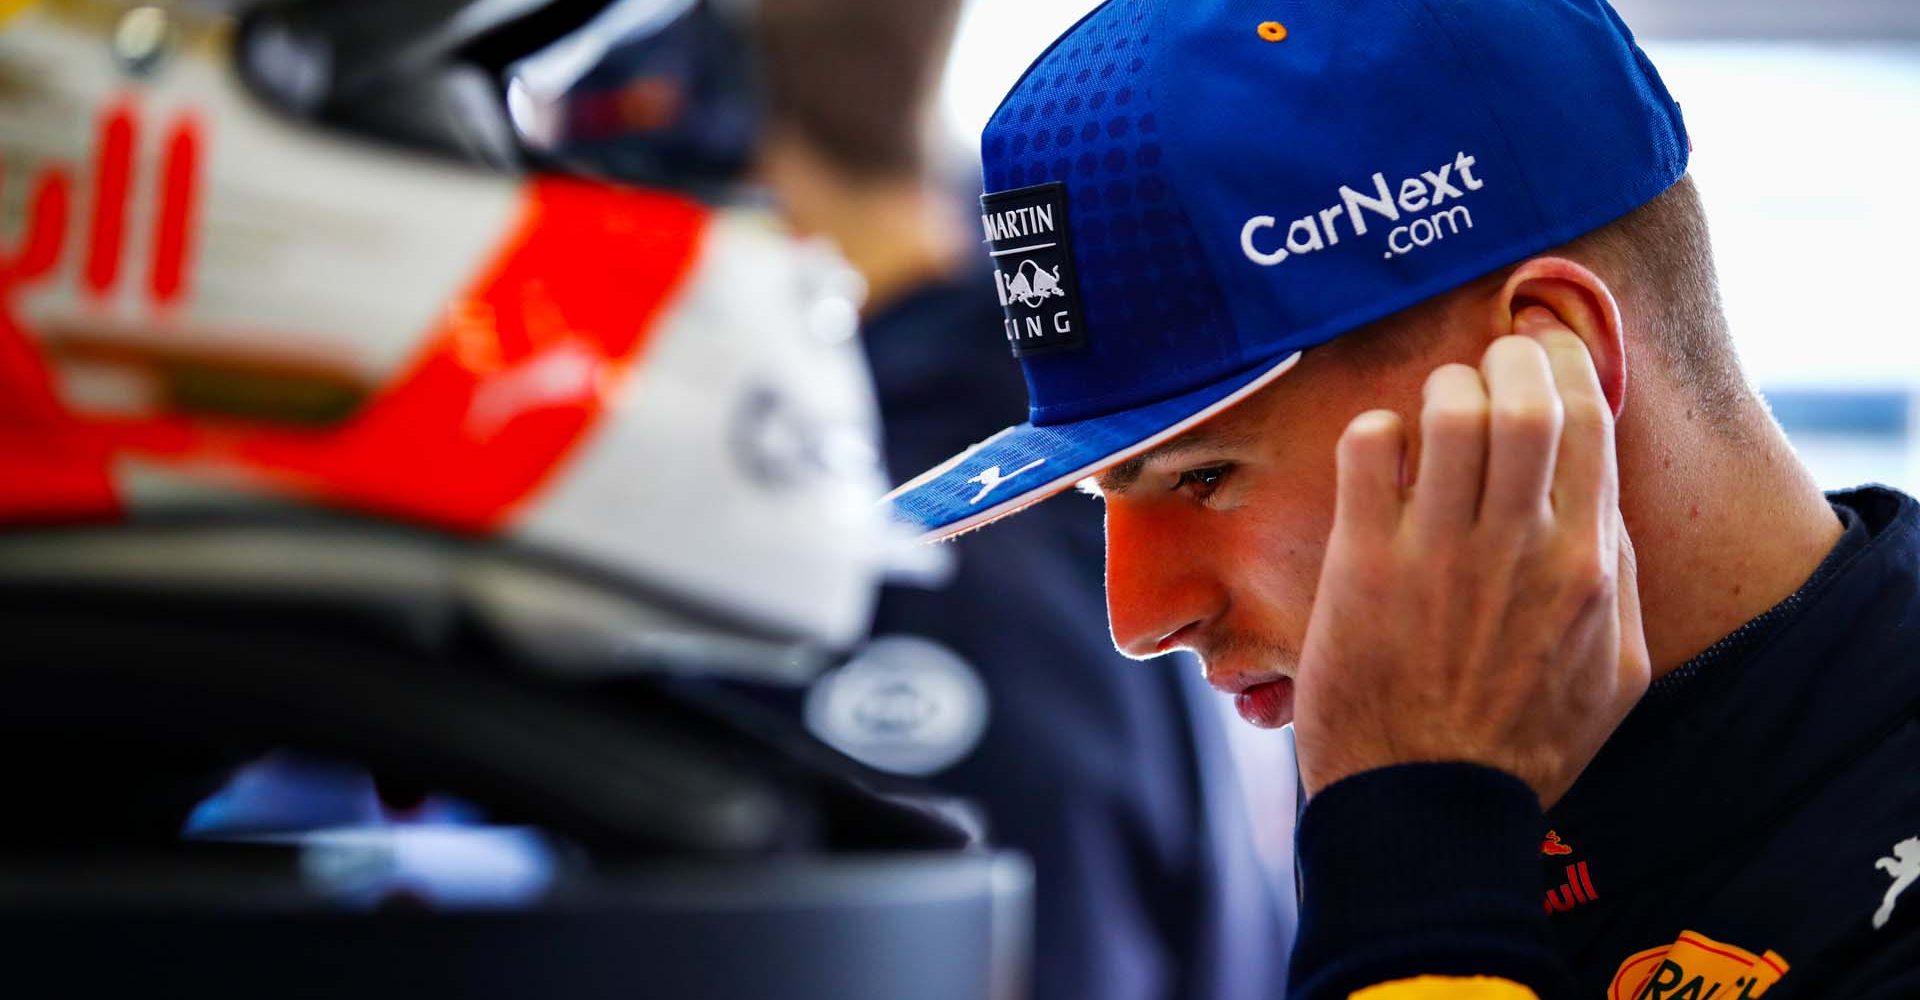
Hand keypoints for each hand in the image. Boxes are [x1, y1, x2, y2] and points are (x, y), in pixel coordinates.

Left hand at [1292, 310, 1650, 807]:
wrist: (1429, 810)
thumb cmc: (1523, 747)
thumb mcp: (1617, 672)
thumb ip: (1617, 578)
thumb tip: (1601, 499)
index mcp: (1587, 565)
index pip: (1589, 421)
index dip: (1566, 361)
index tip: (1543, 342)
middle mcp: (1519, 546)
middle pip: (1525, 397)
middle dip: (1506, 358)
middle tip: (1487, 362)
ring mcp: (1438, 552)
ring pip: (1450, 410)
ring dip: (1441, 388)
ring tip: (1433, 406)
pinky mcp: (1364, 564)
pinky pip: (1369, 449)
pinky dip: (1376, 429)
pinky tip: (1379, 450)